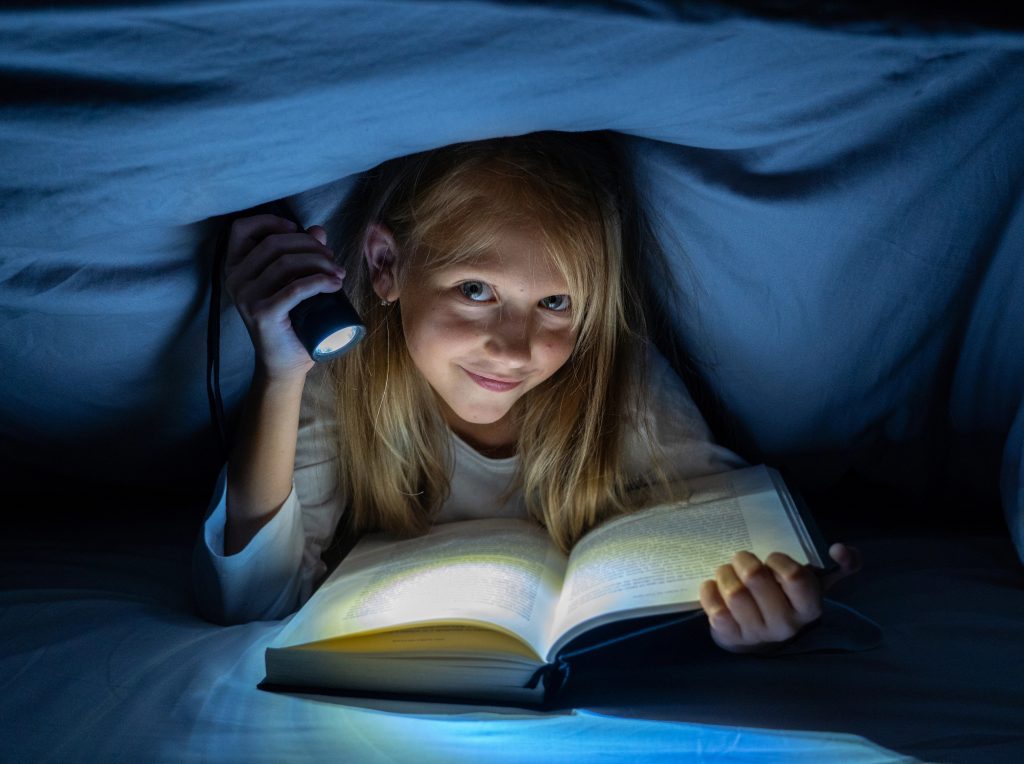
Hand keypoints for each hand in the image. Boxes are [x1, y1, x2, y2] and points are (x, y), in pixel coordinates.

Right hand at [223, 214, 346, 380]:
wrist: (284, 361)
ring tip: (338, 273)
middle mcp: (235, 280)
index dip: (271, 221)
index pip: (242, 229)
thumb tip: (318, 230)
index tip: (299, 229)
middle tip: (332, 259)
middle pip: (274, 243)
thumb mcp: (293, 281)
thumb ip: (301, 254)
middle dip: (309, 245)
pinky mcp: (263, 313)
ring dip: (320, 263)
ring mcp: (246, 297)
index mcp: (235, 267)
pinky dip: (320, 282)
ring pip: (287, 263)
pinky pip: (295, 288)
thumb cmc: (290, 319)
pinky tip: (335, 285)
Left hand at [698, 543, 861, 653]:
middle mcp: (785, 624)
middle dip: (744, 560)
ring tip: (726, 571)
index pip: (795, 576)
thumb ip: (840, 565)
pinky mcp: (731, 638)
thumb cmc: (787, 600)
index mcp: (809, 608)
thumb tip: (839, 549)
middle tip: (740, 558)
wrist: (761, 639)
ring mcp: (757, 633)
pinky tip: (712, 586)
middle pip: (756, 578)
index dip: (778, 561)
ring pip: (734, 592)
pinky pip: (715, 609)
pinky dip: (709, 591)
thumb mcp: (814, 584)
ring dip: (725, 574)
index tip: (771, 558)